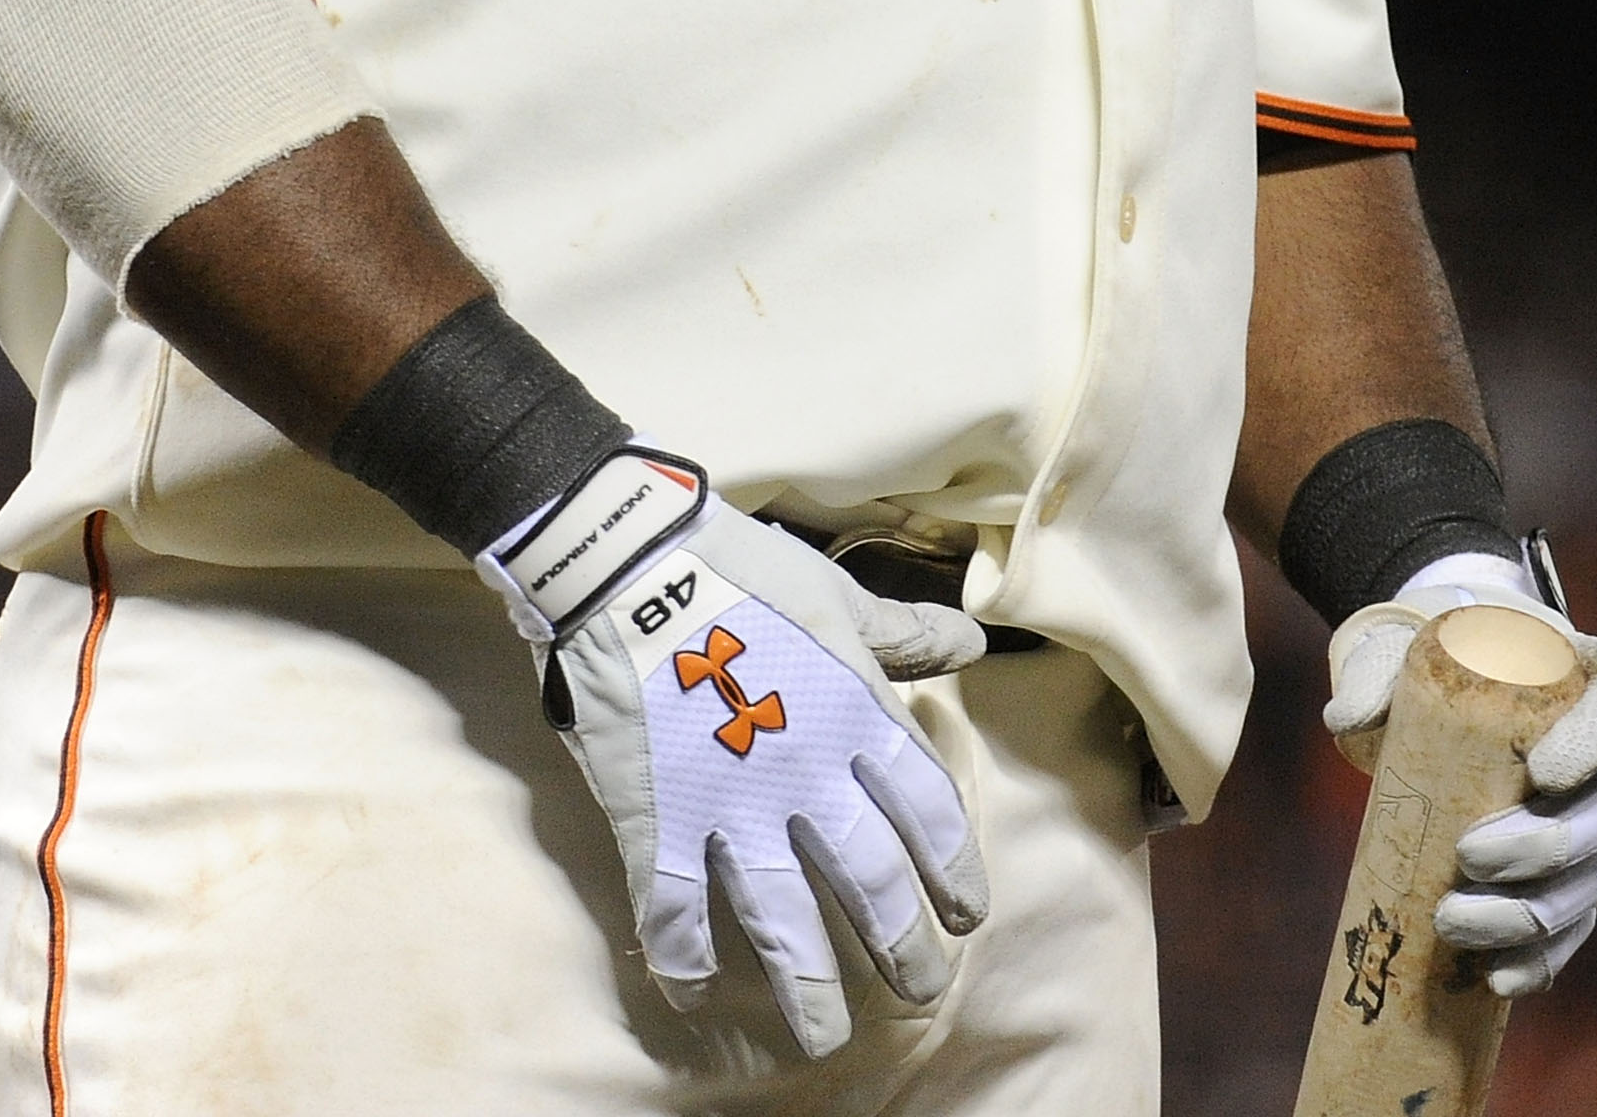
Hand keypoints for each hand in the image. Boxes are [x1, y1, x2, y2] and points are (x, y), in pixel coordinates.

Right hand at [483, 454, 987, 1058]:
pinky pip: (675, 912)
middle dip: (903, 948)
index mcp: (856, 713)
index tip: (966, 915)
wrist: (623, 560)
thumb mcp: (834, 592)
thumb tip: (973, 640)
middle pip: (872, 882)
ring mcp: (732, 805)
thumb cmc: (737, 568)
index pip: (928, 811)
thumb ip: (903, 632)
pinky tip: (695, 993)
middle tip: (922, 993)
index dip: (954, 870)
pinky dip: (685, 959)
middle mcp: (807, 772)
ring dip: (810, 987)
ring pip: (784, 921)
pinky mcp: (659, 820)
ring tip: (827, 1036)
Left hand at [1324, 550, 1596, 997]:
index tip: (1539, 771)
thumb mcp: (1402, 656)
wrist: (1444, 711)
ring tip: (1451, 921)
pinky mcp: (1571, 886)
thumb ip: (1372, 677)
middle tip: (1467, 855)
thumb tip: (1344, 720)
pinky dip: (1536, 959)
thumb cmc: (1437, 672)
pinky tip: (1496, 975)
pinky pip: (1569, 932)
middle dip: (1544, 846)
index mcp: (1595, 682)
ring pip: (1587, 884)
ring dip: (1526, 914)